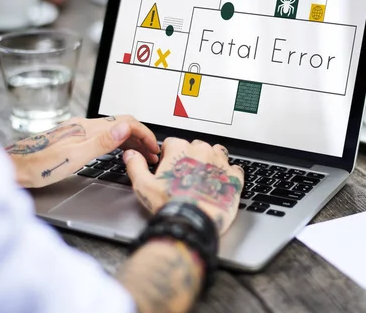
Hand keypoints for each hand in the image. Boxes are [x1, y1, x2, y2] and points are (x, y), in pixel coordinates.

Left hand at [5, 116, 159, 187]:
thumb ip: (103, 141)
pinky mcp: (75, 139)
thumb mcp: (76, 157)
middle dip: (141, 137)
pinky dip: (119, 143)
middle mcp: (85, 126)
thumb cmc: (40, 167)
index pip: (126, 122)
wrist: (15, 168)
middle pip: (122, 125)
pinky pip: (104, 136)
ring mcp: (79, 131)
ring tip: (141, 155)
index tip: (154, 147)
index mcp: (88, 128)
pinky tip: (119, 152)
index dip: (144, 133)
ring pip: (114, 130)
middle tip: (152, 154)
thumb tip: (125, 127)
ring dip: (131, 140)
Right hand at [124, 138, 243, 234]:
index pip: (173, 143)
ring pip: (216, 153)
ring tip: (204, 178)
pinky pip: (234, 168)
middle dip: (191, 158)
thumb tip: (131, 154)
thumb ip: (136, 165)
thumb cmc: (170, 205)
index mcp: (180, 149)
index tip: (169, 169)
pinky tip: (220, 184)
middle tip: (185, 177)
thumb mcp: (143, 186)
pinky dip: (228, 174)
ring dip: (211, 162)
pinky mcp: (234, 176)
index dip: (169, 157)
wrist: (193, 223)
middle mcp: (202, 151)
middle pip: (195, 147)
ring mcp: (220, 162)